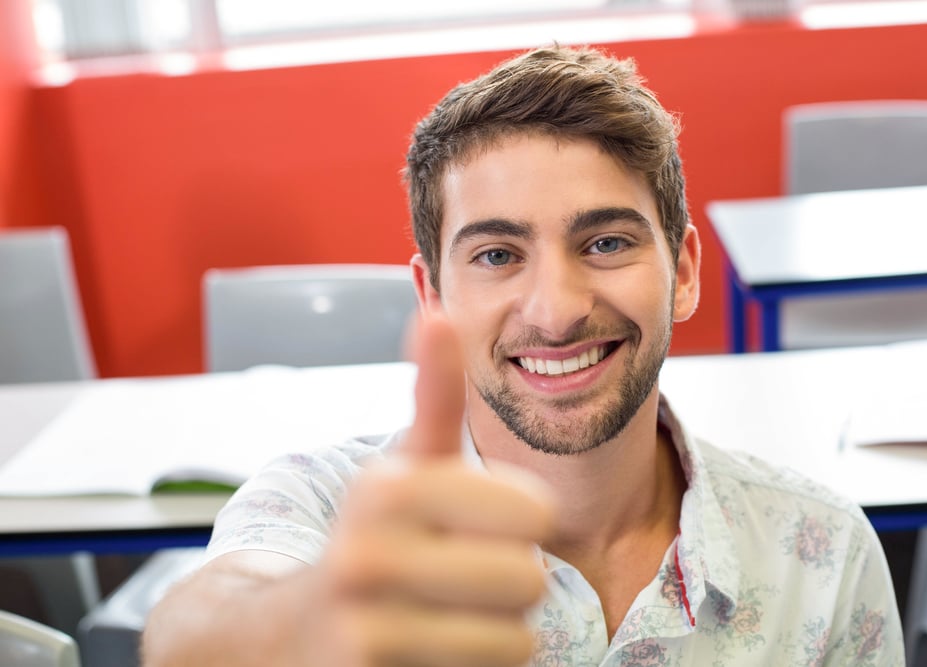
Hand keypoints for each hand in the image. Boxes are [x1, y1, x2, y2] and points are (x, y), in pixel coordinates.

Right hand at [313, 314, 554, 666]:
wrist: (280, 633)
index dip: (523, 522)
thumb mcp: (400, 465)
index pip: (533, 512)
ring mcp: (366, 628)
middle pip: (528, 579)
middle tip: (463, 576)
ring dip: (496, 629)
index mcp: (386, 488)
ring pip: (516, 639)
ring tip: (446, 614)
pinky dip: (475, 666)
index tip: (484, 524)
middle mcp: (367, 556)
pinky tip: (432, 649)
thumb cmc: (367, 540)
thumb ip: (431, 394)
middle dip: (509, 580)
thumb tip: (438, 312)